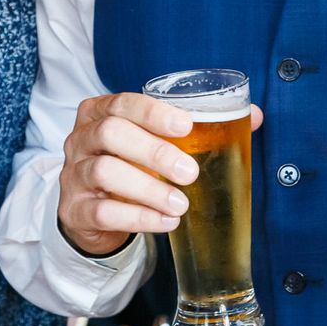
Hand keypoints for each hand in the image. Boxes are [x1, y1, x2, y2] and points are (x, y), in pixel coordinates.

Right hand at [57, 92, 263, 257]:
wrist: (93, 211)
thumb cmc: (131, 165)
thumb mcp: (153, 141)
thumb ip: (198, 127)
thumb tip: (253, 115)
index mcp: (100, 112)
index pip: (123, 103)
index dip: (153, 112)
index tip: (185, 126)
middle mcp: (81, 138)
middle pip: (110, 134)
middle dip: (154, 152)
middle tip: (190, 172)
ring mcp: (73, 174)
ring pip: (105, 172)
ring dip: (148, 189)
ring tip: (181, 204)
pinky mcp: (75, 210)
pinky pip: (102, 211)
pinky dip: (138, 217)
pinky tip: (165, 222)